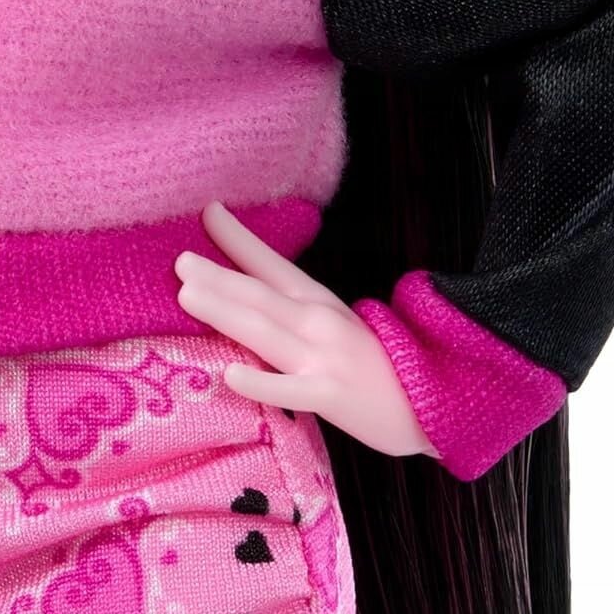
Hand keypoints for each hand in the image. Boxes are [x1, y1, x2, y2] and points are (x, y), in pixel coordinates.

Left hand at [175, 201, 437, 460]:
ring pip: (267, 331)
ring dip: (226, 310)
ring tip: (188, 294)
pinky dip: (261, 381)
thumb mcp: (334, 323)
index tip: (207, 210)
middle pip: (260, 294)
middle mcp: (318, 322)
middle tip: (179, 261)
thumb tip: (239, 292)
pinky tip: (230, 374)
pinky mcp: (330, 396)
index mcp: (317, 300)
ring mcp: (323, 358)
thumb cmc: (374, 363)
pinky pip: (290, 389)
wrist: (434, 403)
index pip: (271, 264)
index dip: (239, 239)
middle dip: (218, 276)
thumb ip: (289, 309)